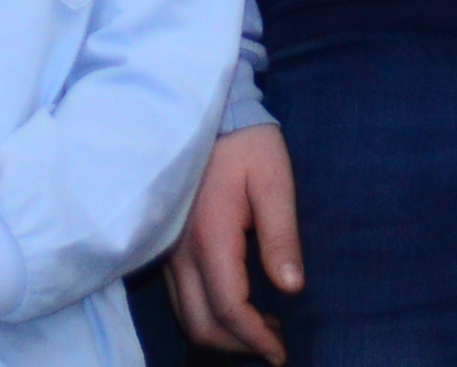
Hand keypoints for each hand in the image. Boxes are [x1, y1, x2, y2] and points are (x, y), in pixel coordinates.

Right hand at [166, 124, 300, 359]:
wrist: (209, 114)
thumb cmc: (246, 145)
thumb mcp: (274, 182)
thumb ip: (281, 237)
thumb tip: (291, 288)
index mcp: (210, 237)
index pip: (228, 308)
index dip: (255, 338)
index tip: (281, 352)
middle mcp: (180, 252)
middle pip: (201, 324)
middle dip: (239, 345)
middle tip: (275, 344)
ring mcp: (167, 252)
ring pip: (186, 316)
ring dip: (222, 335)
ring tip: (260, 329)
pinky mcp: (165, 248)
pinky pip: (180, 299)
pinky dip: (206, 317)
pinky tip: (235, 308)